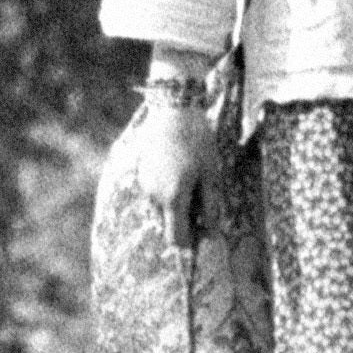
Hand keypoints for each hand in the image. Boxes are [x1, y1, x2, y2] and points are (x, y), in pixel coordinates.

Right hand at [115, 90, 227, 248]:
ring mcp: (144, 186)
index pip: (176, 238)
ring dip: (175, 205)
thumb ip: (210, 207)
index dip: (191, 241)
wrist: (173, 111)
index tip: (204, 231)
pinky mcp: (140, 175)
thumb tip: (211, 233)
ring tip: (192, 180)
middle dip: (185, 220)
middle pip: (168, 225)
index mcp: (173, 199)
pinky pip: (154, 195)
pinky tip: (179, 170)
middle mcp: (154, 197)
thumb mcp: (211, 175)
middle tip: (202, 198)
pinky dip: (166, 192)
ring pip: (160, 210)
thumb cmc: (197, 142)